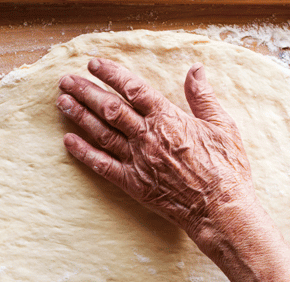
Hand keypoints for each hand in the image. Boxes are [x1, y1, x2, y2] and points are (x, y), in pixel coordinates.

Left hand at [56, 58, 254, 238]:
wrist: (220, 209)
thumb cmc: (226, 169)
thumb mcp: (222, 126)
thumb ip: (203, 97)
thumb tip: (196, 70)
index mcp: (168, 118)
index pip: (133, 88)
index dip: (111, 74)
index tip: (93, 64)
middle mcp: (148, 137)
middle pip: (110, 108)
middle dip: (85, 91)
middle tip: (65, 79)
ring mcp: (138, 161)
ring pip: (102, 133)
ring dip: (80, 116)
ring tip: (62, 101)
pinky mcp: (133, 184)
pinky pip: (102, 166)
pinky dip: (84, 153)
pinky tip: (68, 142)